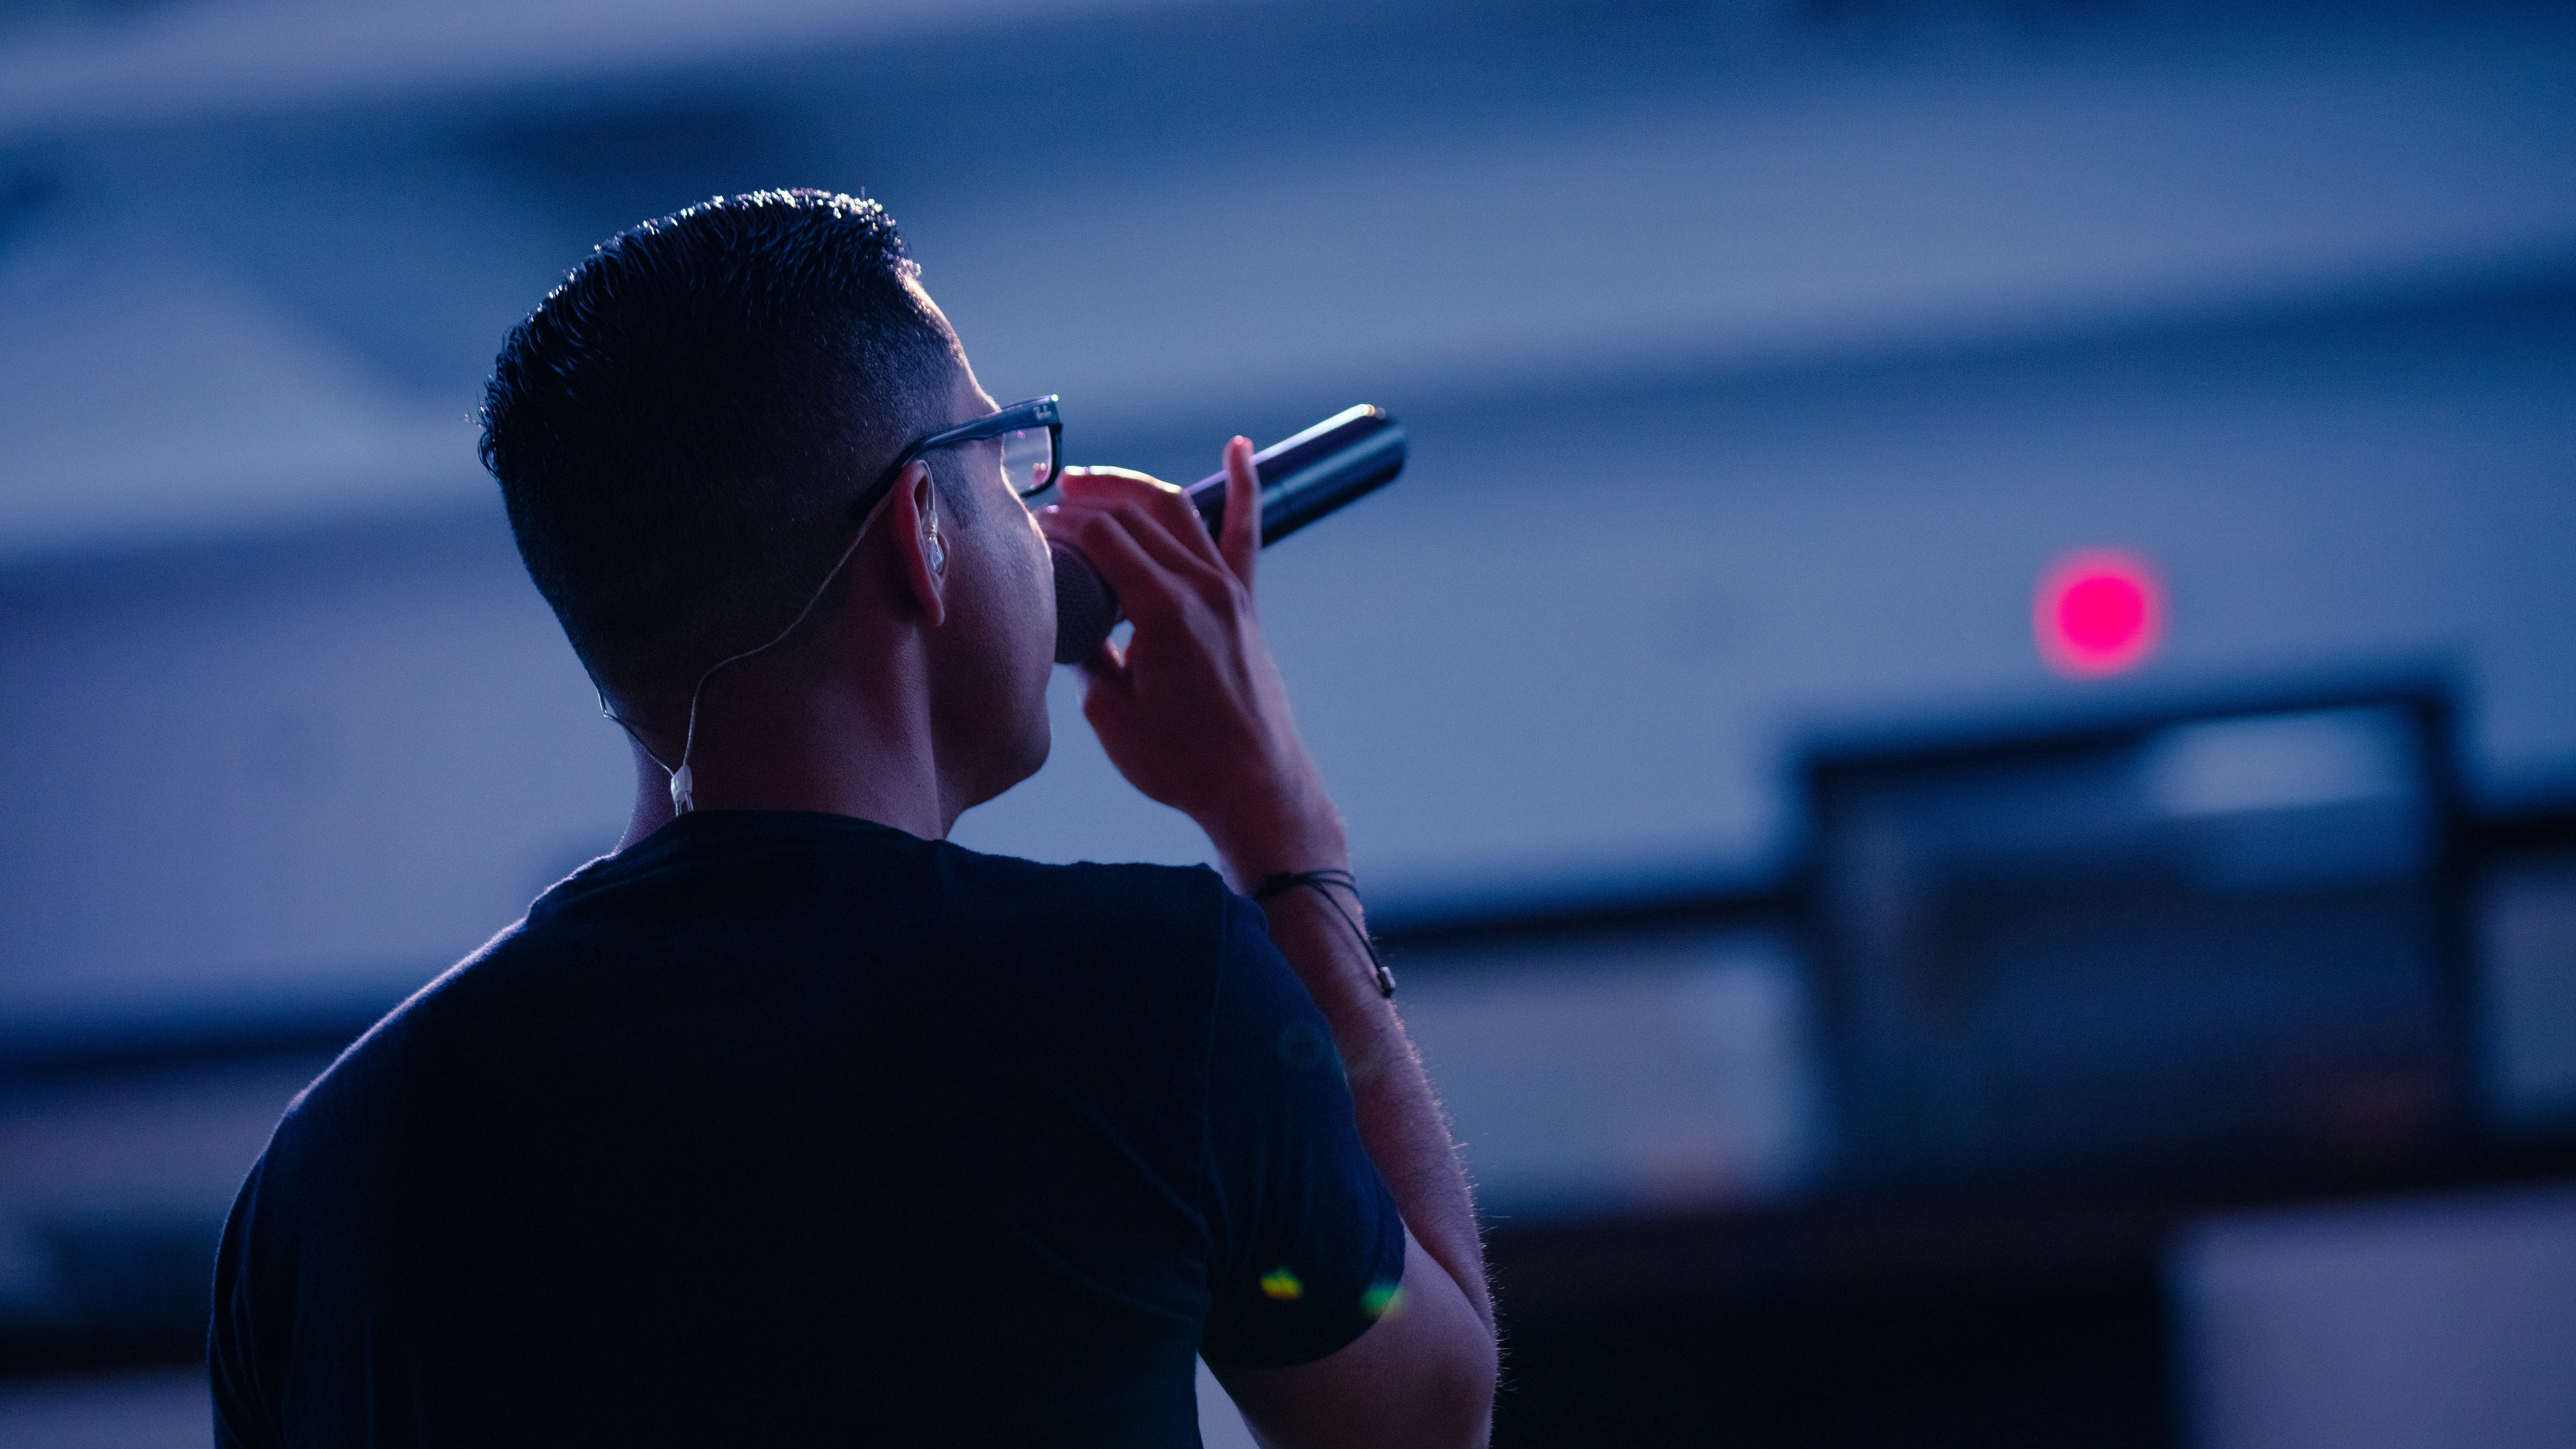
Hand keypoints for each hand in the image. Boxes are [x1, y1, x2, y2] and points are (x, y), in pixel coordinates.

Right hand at [1039, 437, 1345, 888]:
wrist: (1254, 785)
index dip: (1061, 524)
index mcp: (1162, 611)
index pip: (1102, 537)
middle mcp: (1201, 588)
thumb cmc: (1181, 762)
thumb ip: (1087, 658)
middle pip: (1136, 515)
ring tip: (1093, 483)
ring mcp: (1229, 591)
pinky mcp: (1246, 604)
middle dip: (1088, 498)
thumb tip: (1070, 625)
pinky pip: (1244, 532)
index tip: (1032, 528)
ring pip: (1179, 511)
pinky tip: (1238, 449)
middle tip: (1052, 501)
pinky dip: (1243, 485)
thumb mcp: (1110, 714)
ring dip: (1134, 489)